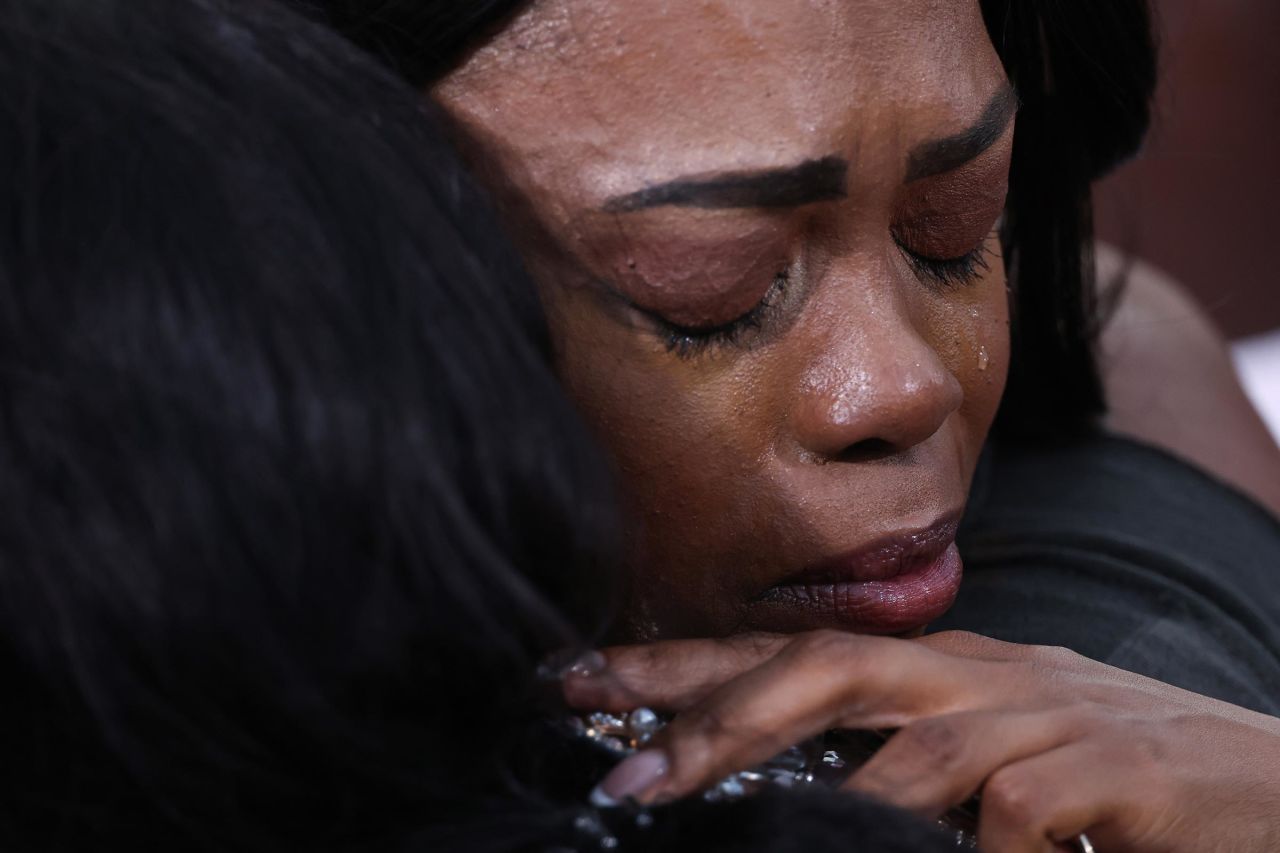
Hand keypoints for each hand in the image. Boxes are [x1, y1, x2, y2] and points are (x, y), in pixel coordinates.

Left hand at [563, 630, 1279, 851]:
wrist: (1275, 788)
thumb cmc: (1123, 780)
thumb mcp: (1001, 754)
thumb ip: (903, 764)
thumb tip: (793, 796)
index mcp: (946, 668)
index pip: (793, 647)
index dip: (685, 664)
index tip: (583, 683)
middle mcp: (984, 677)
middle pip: (829, 664)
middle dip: (719, 716)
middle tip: (624, 775)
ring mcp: (1051, 719)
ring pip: (914, 748)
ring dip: (828, 804)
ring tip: (729, 837)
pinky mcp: (1114, 776)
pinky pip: (1020, 814)